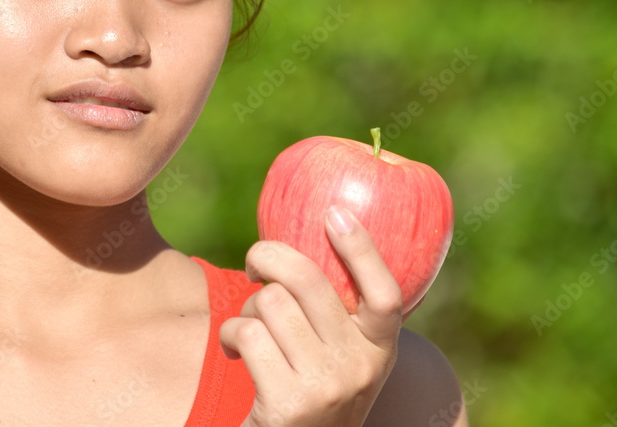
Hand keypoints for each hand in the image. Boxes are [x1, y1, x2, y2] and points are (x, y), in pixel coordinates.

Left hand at [219, 206, 403, 426]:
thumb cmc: (307, 393)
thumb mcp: (338, 360)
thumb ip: (334, 317)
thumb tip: (299, 245)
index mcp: (380, 351)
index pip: (386, 295)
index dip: (363, 250)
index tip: (335, 213)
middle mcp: (361, 368)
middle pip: (307, 280)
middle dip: (268, 257)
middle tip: (254, 265)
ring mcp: (327, 387)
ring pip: (269, 303)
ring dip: (246, 309)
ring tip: (248, 330)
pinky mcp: (288, 403)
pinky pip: (247, 333)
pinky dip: (230, 335)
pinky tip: (235, 352)